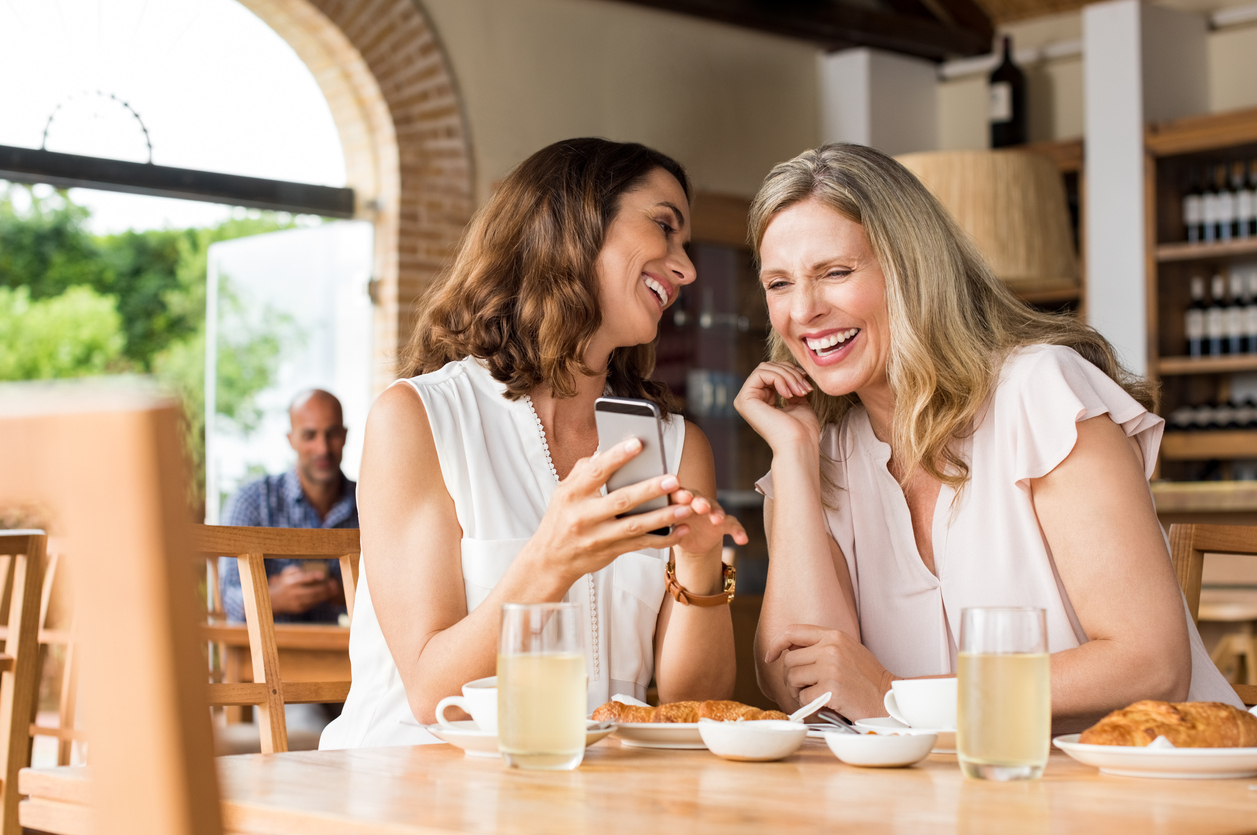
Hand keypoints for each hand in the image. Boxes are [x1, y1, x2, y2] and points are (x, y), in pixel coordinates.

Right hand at [269, 565, 338, 614]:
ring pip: (314, 599)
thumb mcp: (285, 575)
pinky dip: (320, 600)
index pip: (303, 579)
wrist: (273, 601)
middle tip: (334, 583)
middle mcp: (294, 593)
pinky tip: (327, 595)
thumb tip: (305, 567)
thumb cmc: (283, 584)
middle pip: (312, 591)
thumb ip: (294, 569)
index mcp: (290, 583)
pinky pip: (312, 604)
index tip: (322, 575)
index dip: (313, 576)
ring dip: (325, 595)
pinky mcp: (299, 609)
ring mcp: (297, 602)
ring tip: (334, 590)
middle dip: (324, 588)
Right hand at [524, 438, 696, 584]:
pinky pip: (641, 545)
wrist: (551, 560)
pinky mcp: (611, 552)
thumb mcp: (563, 491)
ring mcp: (598, 537)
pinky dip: (663, 538)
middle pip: (621, 500)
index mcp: (572, 494)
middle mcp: (584, 516)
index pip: (597, 472)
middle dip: (650, 489)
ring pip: (635, 526)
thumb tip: (607, 450)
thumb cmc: (561, 519)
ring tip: (686, 507)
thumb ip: (584, 471)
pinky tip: (681, 530)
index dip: (617, 457)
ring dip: (663, 516)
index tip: (638, 444)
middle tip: (673, 479)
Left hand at [669, 488, 747, 559]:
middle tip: (702, 506)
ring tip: (718, 519)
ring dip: (717, 513)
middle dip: (701, 501)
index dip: (682, 495)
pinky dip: (739, 532)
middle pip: (699, 499)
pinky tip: (743, 539)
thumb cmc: (675, 530)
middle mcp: (696, 503)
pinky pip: (733, 525)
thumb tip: (663, 527)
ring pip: (716, 509)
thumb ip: (667, 527)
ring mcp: (711, 512)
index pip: (679, 494)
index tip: (684, 497)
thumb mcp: (667, 530)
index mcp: (679, 502)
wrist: (688, 542)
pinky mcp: (723, 524)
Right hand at [733, 362, 819, 453]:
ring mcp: (744, 399)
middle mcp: (750, 400)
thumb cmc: (802, 429)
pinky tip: (788, 394)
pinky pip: (761, 373)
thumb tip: (793, 372)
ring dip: (787, 376)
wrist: (799, 444)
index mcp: (761, 401)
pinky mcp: (744, 399)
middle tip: (804, 388)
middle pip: (768, 367)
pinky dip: (779, 378)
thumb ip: (791, 386)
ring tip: (800, 391)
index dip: (791, 371)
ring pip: (765, 368)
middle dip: (790, 373)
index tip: (806, 383)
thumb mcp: (798, 401)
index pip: (772, 371)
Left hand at [763, 623, 894, 719]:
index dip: (776, 644)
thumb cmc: (867, 679)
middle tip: (802, 689)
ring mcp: (831, 667)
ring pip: (793, 679)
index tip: (771, 656)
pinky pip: (803, 697)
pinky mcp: (831, 688)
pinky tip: (824, 705)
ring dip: (798, 692)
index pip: (793, 632)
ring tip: (814, 697)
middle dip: (790, 678)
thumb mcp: (847, 651)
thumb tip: (788, 650)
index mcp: (834, 635)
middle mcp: (831, 648)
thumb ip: (821, 646)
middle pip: (789, 661)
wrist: (889, 698)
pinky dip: (808, 705)